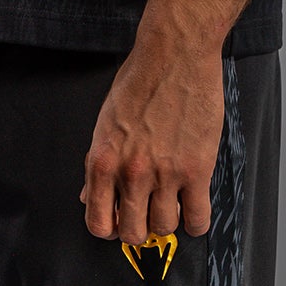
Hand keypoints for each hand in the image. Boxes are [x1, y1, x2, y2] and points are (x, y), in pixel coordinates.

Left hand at [79, 38, 224, 243]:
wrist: (175, 52)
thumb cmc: (141, 77)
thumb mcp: (106, 119)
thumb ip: (98, 162)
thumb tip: (88, 195)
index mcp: (103, 159)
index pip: (98, 223)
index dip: (109, 226)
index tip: (119, 219)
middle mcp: (131, 172)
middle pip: (132, 233)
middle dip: (139, 226)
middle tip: (148, 209)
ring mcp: (165, 173)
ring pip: (164, 229)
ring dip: (168, 219)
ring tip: (172, 199)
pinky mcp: (197, 170)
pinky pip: (198, 219)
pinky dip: (196, 220)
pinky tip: (193, 204)